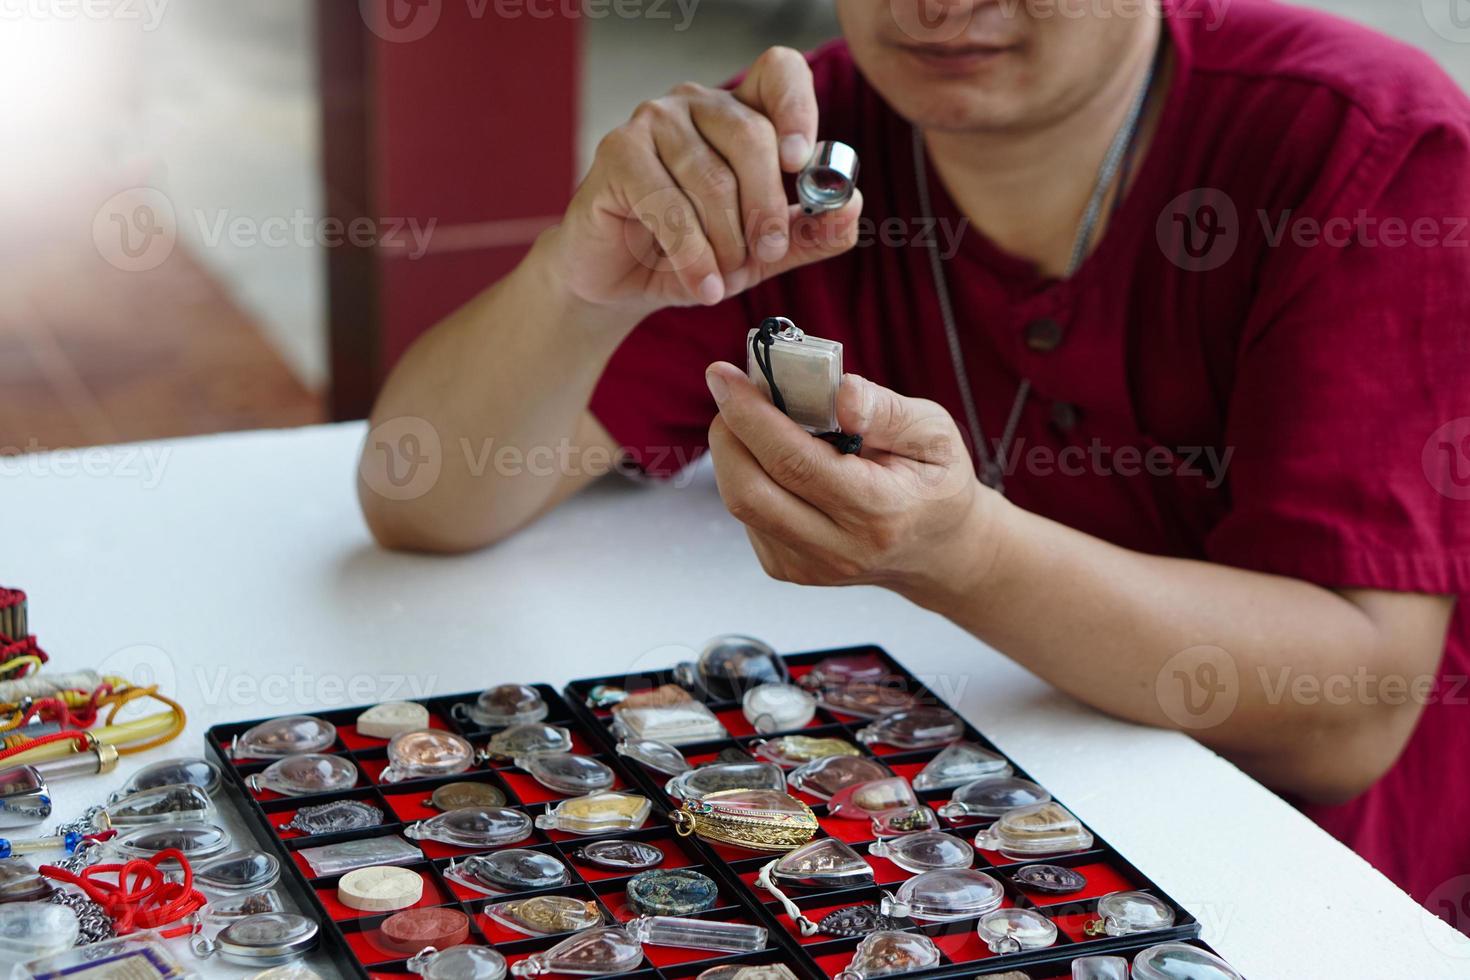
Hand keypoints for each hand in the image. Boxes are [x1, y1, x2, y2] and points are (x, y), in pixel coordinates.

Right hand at [550, 47, 862, 318]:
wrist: (621, 282)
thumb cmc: (692, 254)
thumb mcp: (761, 252)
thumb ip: (808, 232)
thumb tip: (851, 210)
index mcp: (740, 112)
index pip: (779, 73)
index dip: (797, 110)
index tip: (799, 163)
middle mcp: (697, 104)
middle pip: (751, 136)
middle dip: (766, 206)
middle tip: (767, 251)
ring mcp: (653, 122)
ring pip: (711, 179)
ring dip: (725, 242)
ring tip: (724, 277)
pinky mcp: (618, 153)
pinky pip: (668, 205)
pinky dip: (692, 255)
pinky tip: (701, 284)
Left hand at [704, 361, 1001, 604]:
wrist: (938, 551)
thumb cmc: (935, 482)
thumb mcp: (933, 432)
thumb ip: (885, 410)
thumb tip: (840, 393)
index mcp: (878, 511)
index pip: (793, 461)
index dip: (749, 414)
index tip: (723, 375)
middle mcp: (839, 547)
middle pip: (748, 490)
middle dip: (727, 432)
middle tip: (733, 393)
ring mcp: (809, 565)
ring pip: (740, 503)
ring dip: (734, 452)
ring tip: (758, 420)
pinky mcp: (789, 568)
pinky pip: (748, 516)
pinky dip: (748, 475)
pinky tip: (775, 460)